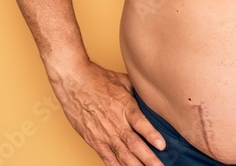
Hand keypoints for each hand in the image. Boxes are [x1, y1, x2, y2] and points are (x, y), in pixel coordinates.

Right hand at [51, 61, 166, 165]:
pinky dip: (113, 164)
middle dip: (148, 158)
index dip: (152, 135)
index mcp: (125, 107)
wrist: (73, 81)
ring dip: (135, 165)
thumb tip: (150, 95)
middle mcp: (116, 123)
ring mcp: (104, 133)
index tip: (162, 146)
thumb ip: (137, 92)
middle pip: (135, 144)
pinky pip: (105, 155)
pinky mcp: (93, 138)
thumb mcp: (123, 80)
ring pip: (122, 154)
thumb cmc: (97, 78)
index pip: (142, 124)